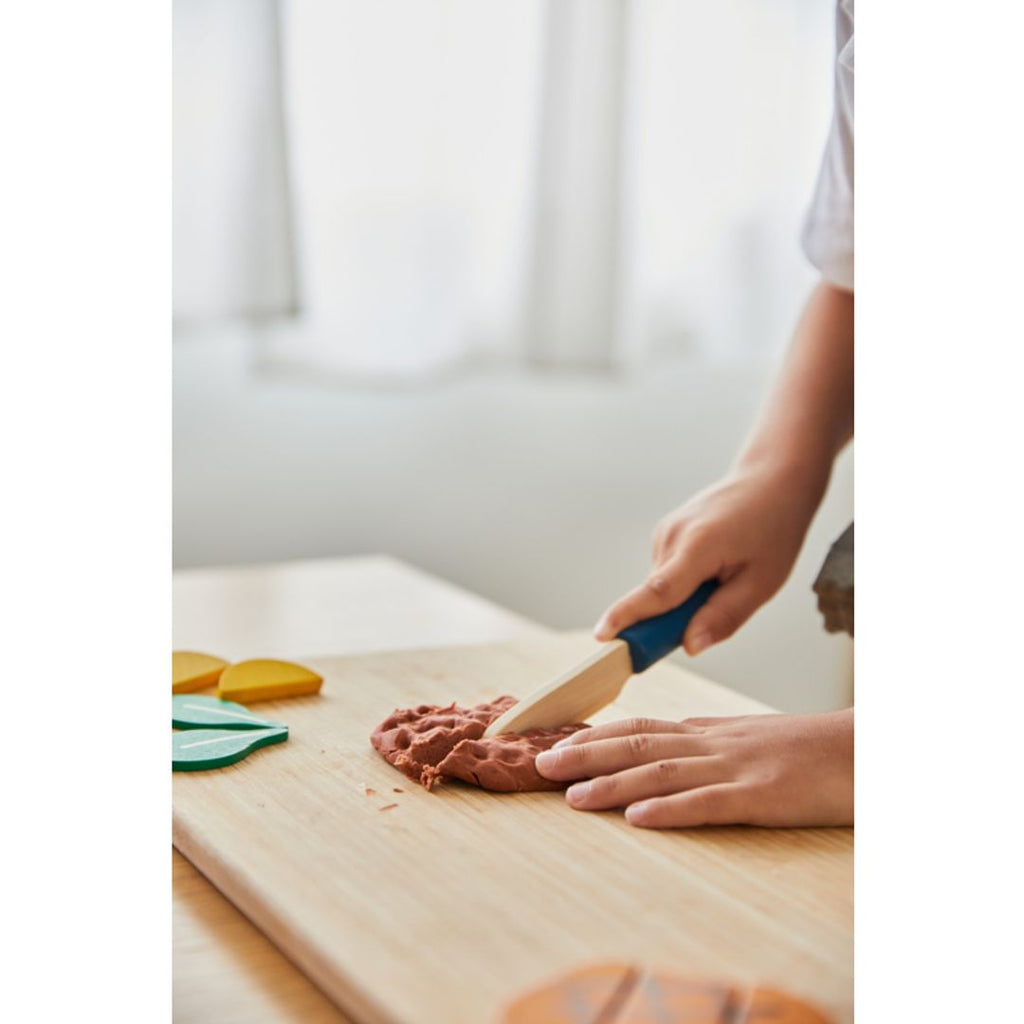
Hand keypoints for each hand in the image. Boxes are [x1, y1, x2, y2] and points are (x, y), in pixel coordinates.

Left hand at [534, 709, 852, 827]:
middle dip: (585, 754)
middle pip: (638, 744)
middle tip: (541, 765)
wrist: (865, 747)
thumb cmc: (808, 748)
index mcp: (708, 732)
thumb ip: (706, 743)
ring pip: (663, 771)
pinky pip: (710, 802)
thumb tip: (661, 749)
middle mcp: (713, 744)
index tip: (555, 744)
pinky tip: (639, 819)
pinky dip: (671, 810)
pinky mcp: (763, 795)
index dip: (593, 736)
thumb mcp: (749, 738)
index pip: (639, 728)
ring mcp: (736, 767)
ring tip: (573, 796)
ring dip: (613, 784)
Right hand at [593, 465, 821, 652]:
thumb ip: (724, 616)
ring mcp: (665, 532)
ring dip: (687, 597)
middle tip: (722, 602)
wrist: (770, 480)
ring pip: (663, 587)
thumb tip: (690, 647)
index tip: (601, 636)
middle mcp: (672, 536)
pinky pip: (667, 574)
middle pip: (657, 597)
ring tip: (727, 573)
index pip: (656, 591)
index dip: (627, 616)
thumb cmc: (773, 529)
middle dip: (678, 618)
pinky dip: (686, 582)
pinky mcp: (665, 533)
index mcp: (698, 546)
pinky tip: (715, 563)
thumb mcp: (762, 582)